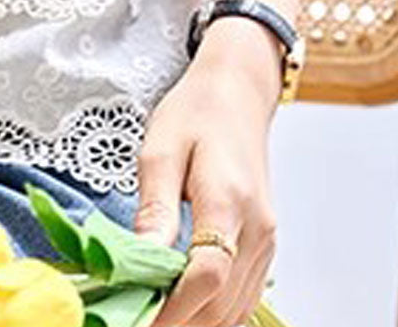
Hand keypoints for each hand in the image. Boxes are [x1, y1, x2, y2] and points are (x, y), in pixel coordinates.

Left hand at [133, 37, 279, 326]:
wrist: (236, 95)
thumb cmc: (195, 114)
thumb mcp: (160, 149)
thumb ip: (154, 208)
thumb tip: (137, 260)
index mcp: (229, 199)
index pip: (207, 273)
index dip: (171, 307)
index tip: (136, 318)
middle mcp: (257, 229)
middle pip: (221, 302)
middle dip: (177, 321)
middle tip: (132, 318)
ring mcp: (266, 242)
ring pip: (234, 309)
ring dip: (194, 321)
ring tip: (149, 313)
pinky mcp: (265, 247)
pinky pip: (242, 297)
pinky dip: (212, 312)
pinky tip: (180, 306)